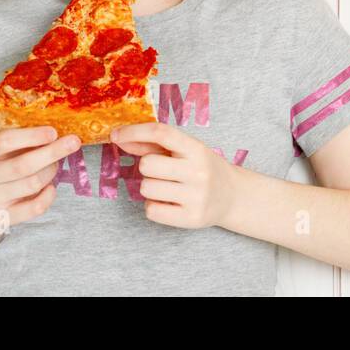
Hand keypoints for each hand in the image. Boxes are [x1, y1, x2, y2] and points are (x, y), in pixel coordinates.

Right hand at [0, 126, 81, 227]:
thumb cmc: (5, 160)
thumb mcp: (7, 145)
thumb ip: (26, 136)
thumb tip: (62, 125)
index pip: (3, 141)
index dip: (31, 136)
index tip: (54, 131)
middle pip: (22, 166)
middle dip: (52, 152)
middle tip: (74, 142)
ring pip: (31, 184)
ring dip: (51, 171)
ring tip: (54, 164)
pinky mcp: (4, 216)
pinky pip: (34, 208)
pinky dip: (48, 196)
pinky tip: (51, 187)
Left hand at [111, 122, 237, 229]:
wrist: (233, 196)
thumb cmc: (202, 168)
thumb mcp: (185, 151)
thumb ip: (152, 144)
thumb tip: (119, 137)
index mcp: (197, 149)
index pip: (161, 133)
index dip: (134, 131)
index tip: (115, 135)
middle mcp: (198, 171)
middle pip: (147, 164)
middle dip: (146, 168)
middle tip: (161, 172)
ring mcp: (196, 196)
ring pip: (146, 188)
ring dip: (150, 188)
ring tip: (167, 188)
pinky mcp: (191, 218)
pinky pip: (151, 211)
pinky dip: (154, 207)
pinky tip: (168, 203)